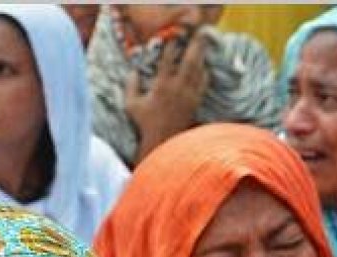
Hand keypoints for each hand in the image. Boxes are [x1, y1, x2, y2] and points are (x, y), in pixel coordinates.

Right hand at [126, 31, 207, 160]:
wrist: (162, 140)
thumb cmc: (145, 123)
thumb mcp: (131, 105)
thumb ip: (131, 86)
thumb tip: (133, 71)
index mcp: (161, 86)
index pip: (167, 60)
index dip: (171, 46)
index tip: (173, 38)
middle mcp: (178, 88)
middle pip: (190, 61)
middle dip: (195, 47)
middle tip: (198, 36)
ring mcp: (189, 95)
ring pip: (199, 71)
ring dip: (201, 58)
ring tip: (201, 48)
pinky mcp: (196, 102)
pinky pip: (204, 83)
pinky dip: (204, 73)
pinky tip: (203, 68)